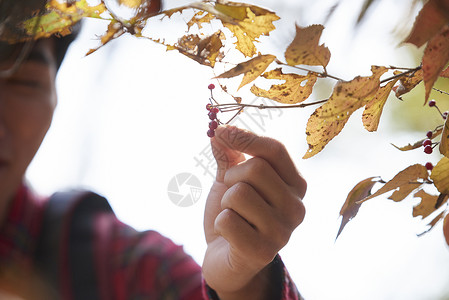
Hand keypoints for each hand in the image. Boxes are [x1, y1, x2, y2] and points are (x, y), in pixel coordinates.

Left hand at [202, 125, 305, 299]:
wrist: (226, 258)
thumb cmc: (234, 214)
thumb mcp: (232, 180)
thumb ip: (229, 154)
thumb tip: (219, 129)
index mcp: (294, 185)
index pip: (275, 149)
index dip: (245, 136)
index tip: (220, 132)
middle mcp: (296, 208)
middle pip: (256, 169)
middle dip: (231, 177)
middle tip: (230, 194)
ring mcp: (282, 232)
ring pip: (239, 194)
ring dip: (225, 203)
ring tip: (232, 216)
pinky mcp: (263, 252)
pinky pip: (227, 220)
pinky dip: (219, 224)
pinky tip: (228, 235)